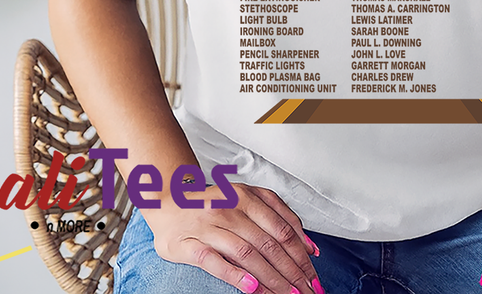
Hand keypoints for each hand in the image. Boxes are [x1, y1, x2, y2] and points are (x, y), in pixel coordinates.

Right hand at [145, 181, 323, 293]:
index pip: (282, 230)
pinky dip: (235, 275)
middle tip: (305, 292)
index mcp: (246, 197)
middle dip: (291, 272)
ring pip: (246, 253)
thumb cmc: (213, 205)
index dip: (301, 256)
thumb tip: (310, 247)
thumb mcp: (248, 199)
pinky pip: (214, 261)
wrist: (167, 201)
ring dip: (270, 278)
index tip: (313, 277)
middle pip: (268, 244)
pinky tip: (252, 288)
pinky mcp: (188, 243)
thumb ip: (280, 216)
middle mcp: (229, 209)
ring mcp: (208, 226)